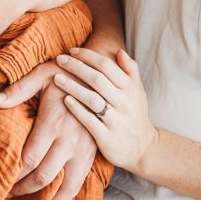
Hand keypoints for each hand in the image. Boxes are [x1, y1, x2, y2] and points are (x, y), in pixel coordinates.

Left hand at [0, 61, 97, 199]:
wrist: (103, 76)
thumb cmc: (67, 73)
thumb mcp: (42, 73)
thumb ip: (17, 89)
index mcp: (54, 123)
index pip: (29, 159)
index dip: (13, 175)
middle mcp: (70, 141)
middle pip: (44, 177)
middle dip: (23, 191)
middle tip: (5, 197)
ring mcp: (84, 150)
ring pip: (66, 188)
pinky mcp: (92, 155)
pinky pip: (79, 184)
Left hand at [53, 47, 158, 172]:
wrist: (144, 149)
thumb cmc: (136, 114)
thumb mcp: (138, 91)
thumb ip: (130, 70)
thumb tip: (119, 50)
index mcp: (131, 88)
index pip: (107, 65)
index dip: (88, 56)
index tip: (72, 51)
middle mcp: (124, 103)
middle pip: (97, 79)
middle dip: (76, 67)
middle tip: (59, 59)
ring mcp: (116, 121)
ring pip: (92, 99)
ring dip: (73, 87)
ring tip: (57, 78)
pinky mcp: (108, 138)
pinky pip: (90, 121)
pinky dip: (77, 110)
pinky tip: (65, 100)